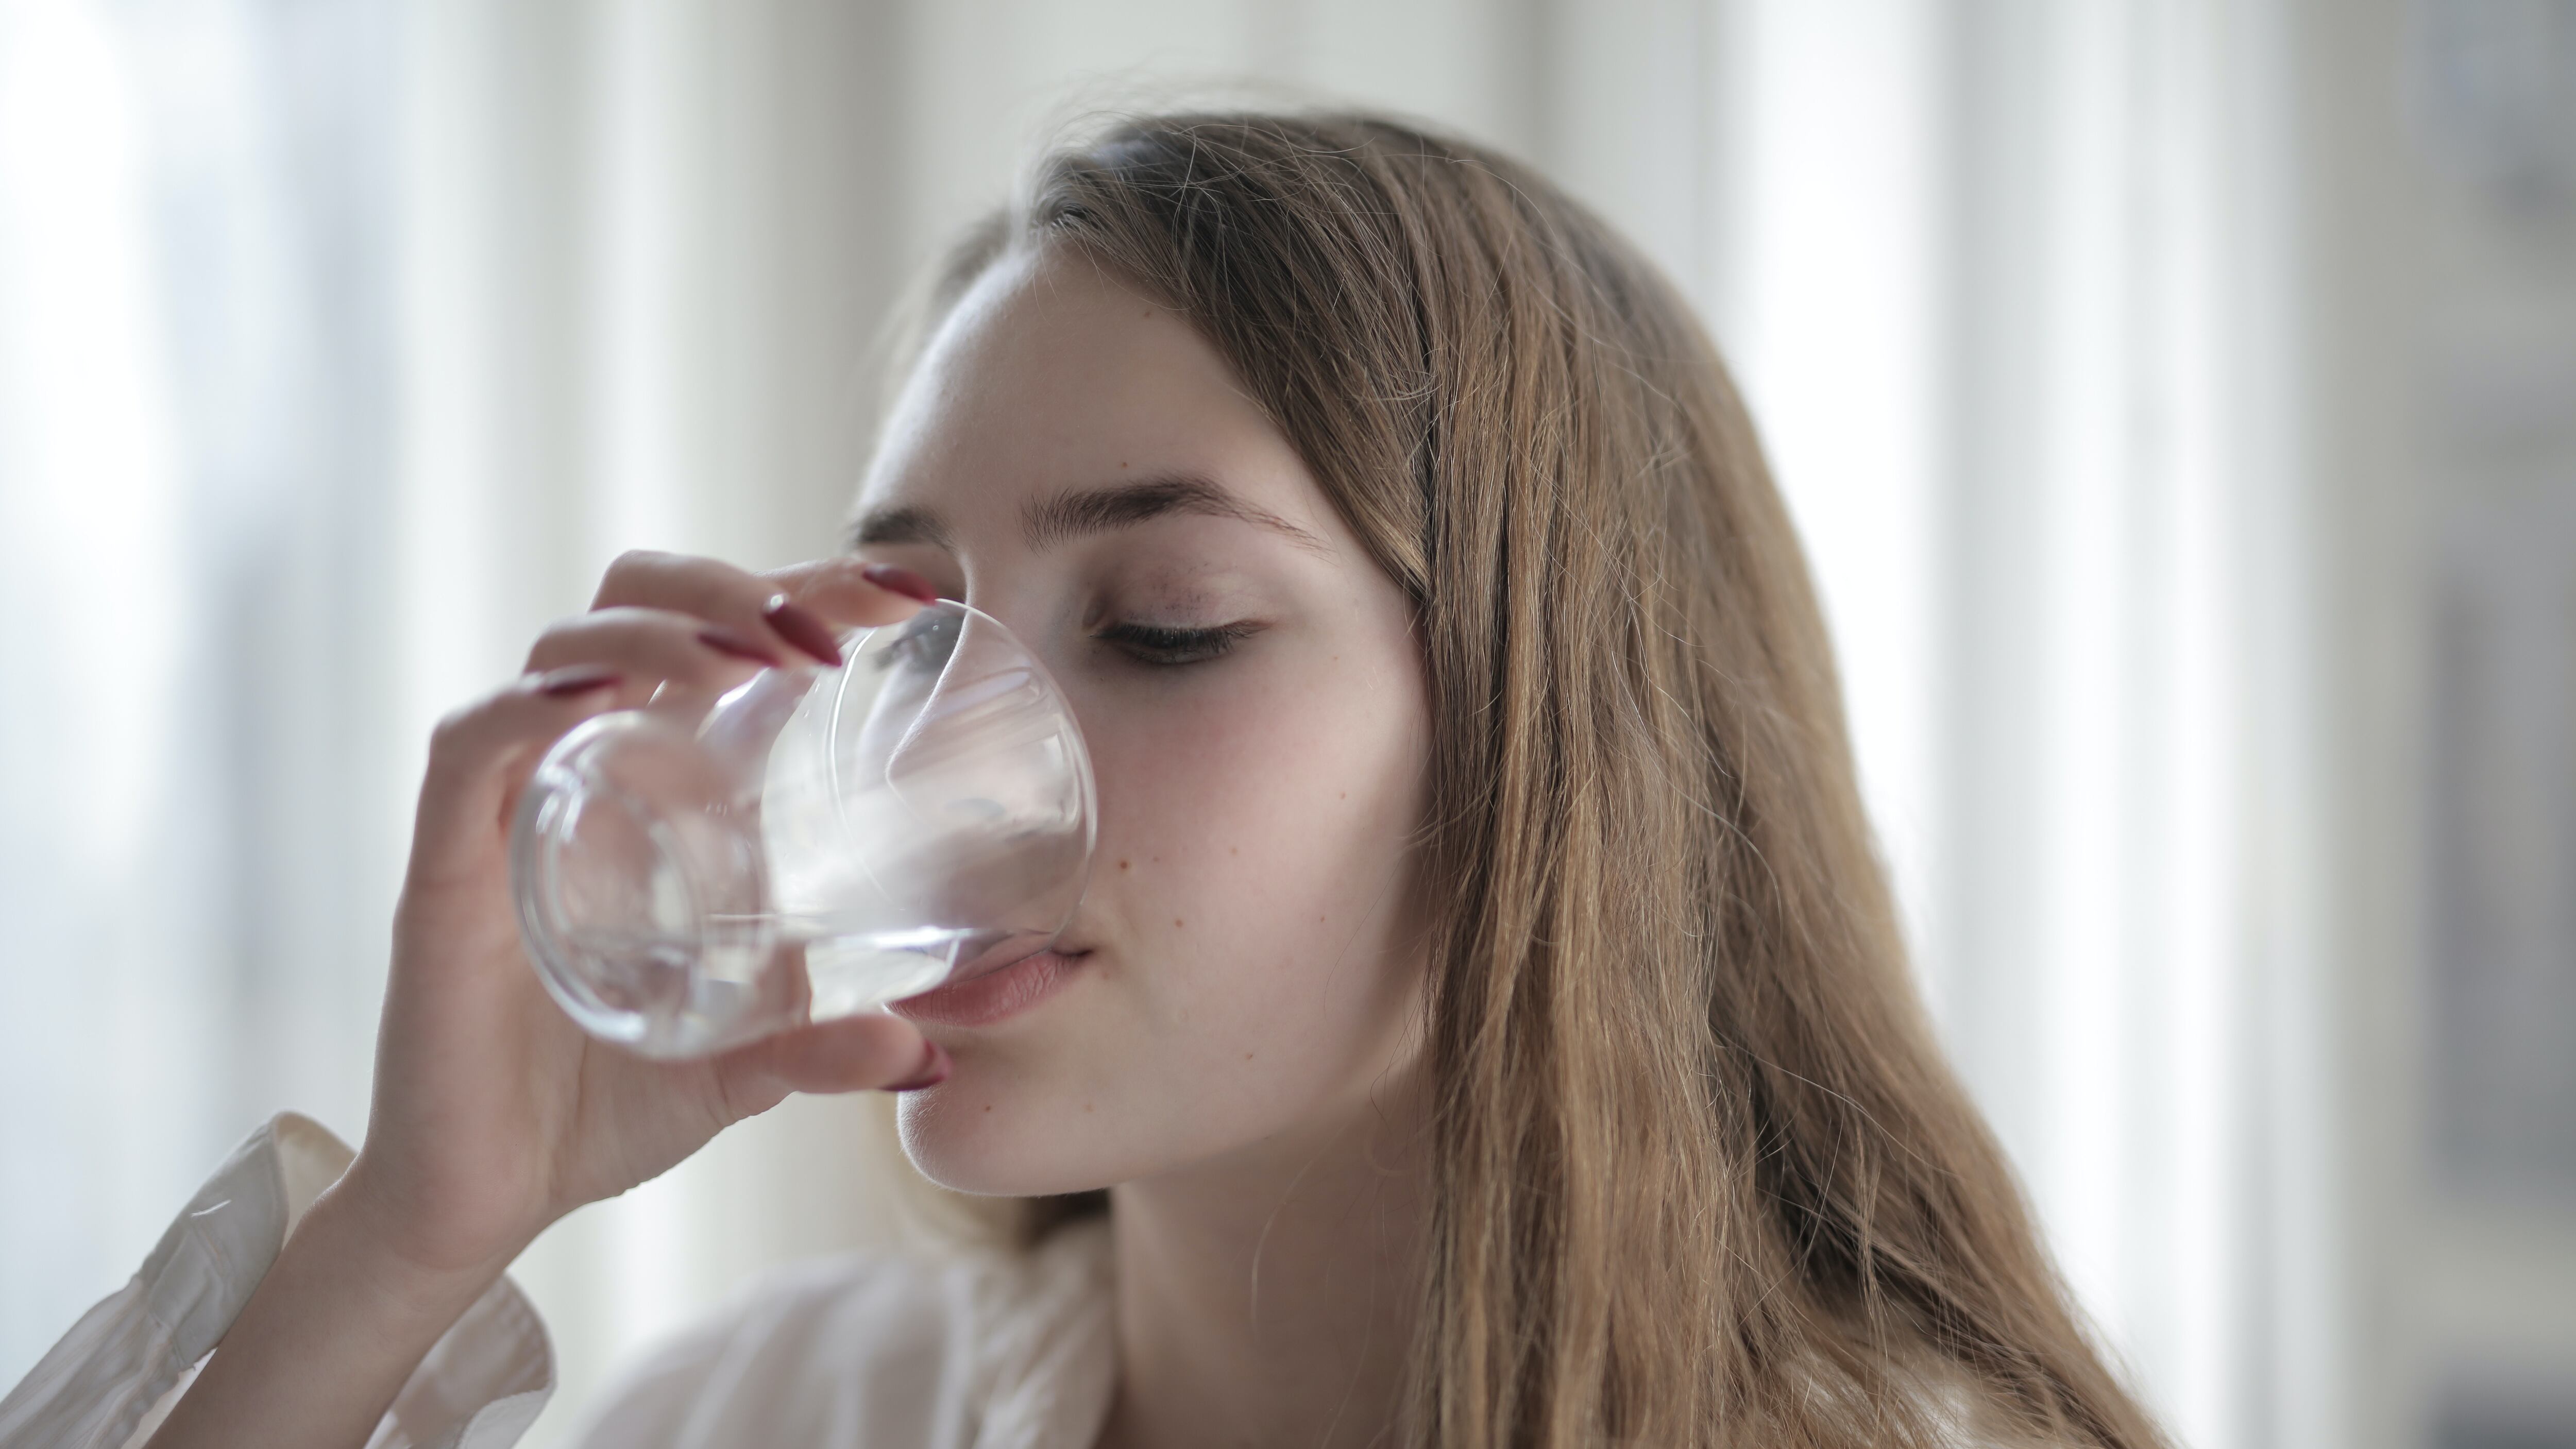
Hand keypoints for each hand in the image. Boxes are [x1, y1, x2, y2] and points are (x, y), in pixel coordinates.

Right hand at [341, 550, 945, 1276]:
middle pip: (637, 602)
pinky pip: (471, 746)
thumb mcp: (745, 1065)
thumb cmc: (603, 1107)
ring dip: (662, 628)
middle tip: (828, 633)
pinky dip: (531, 704)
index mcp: (654, 783)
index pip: (720, 634)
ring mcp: (508, 809)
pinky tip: (603, 697)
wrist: (485, 1201)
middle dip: (733, 585)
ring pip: (564, 648)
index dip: (805, 588)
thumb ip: (826, 1047)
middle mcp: (580, 769)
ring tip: (750, 657)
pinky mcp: (445, 866)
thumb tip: (929, 1057)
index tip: (906, 595)